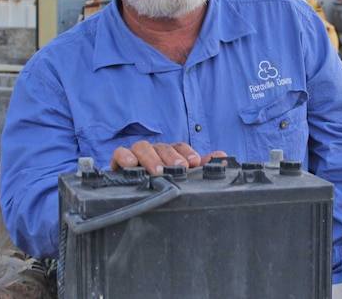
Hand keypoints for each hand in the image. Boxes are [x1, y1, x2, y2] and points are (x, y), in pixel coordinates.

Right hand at [110, 141, 226, 174]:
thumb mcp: (182, 176)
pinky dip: (124, 156)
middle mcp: (154, 151)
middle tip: (180, 168)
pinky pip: (119, 153)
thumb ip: (201, 167)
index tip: (195, 162)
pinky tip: (131, 165)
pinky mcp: (119, 162)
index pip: (179, 147)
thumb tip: (223, 158)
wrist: (133, 194)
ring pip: (142, 147)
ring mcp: (136, 155)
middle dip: (172, 156)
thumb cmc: (161, 182)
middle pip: (162, 146)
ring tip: (158, 171)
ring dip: (152, 158)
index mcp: (169, 153)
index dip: (187, 152)